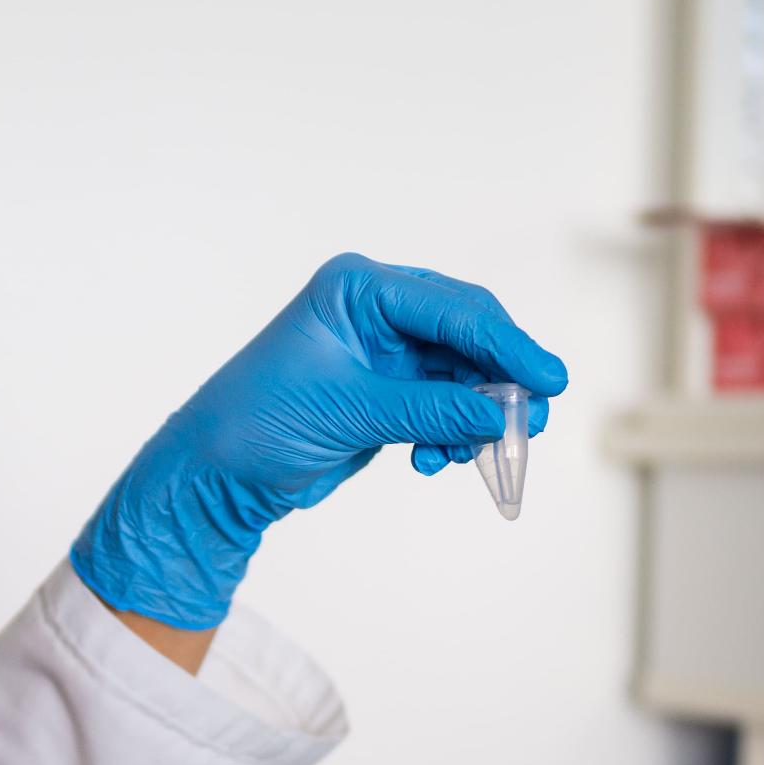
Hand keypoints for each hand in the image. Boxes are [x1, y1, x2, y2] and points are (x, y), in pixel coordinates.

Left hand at [70, 253, 567, 628]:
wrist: (215, 475)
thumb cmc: (256, 425)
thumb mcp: (348, 413)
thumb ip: (429, 411)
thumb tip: (499, 416)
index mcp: (358, 289)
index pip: (453, 309)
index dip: (507, 346)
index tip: (549, 381)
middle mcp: (376, 309)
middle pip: (469, 335)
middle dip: (501, 382)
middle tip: (528, 425)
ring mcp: (384, 350)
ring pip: (463, 374)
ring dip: (476, 416)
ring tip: (471, 455)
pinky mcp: (387, 390)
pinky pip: (444, 404)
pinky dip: (452, 433)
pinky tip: (435, 462)